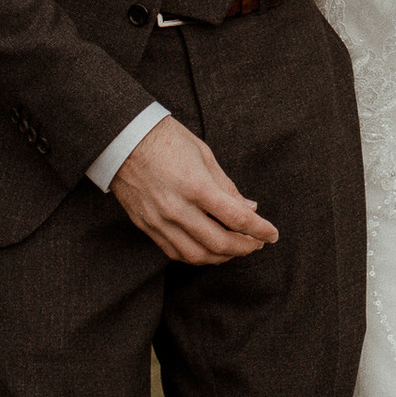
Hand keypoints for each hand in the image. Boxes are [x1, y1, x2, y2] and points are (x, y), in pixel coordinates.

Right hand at [109, 114, 278, 262]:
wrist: (123, 139)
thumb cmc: (166, 140)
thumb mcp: (204, 155)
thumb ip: (227, 187)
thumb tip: (249, 209)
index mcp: (196, 186)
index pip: (236, 219)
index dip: (259, 230)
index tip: (272, 234)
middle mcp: (177, 209)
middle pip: (220, 243)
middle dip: (245, 247)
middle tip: (257, 243)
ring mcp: (160, 221)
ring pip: (197, 255)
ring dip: (222, 257)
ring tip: (236, 249)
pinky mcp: (147, 227)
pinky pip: (175, 253)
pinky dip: (197, 256)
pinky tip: (209, 249)